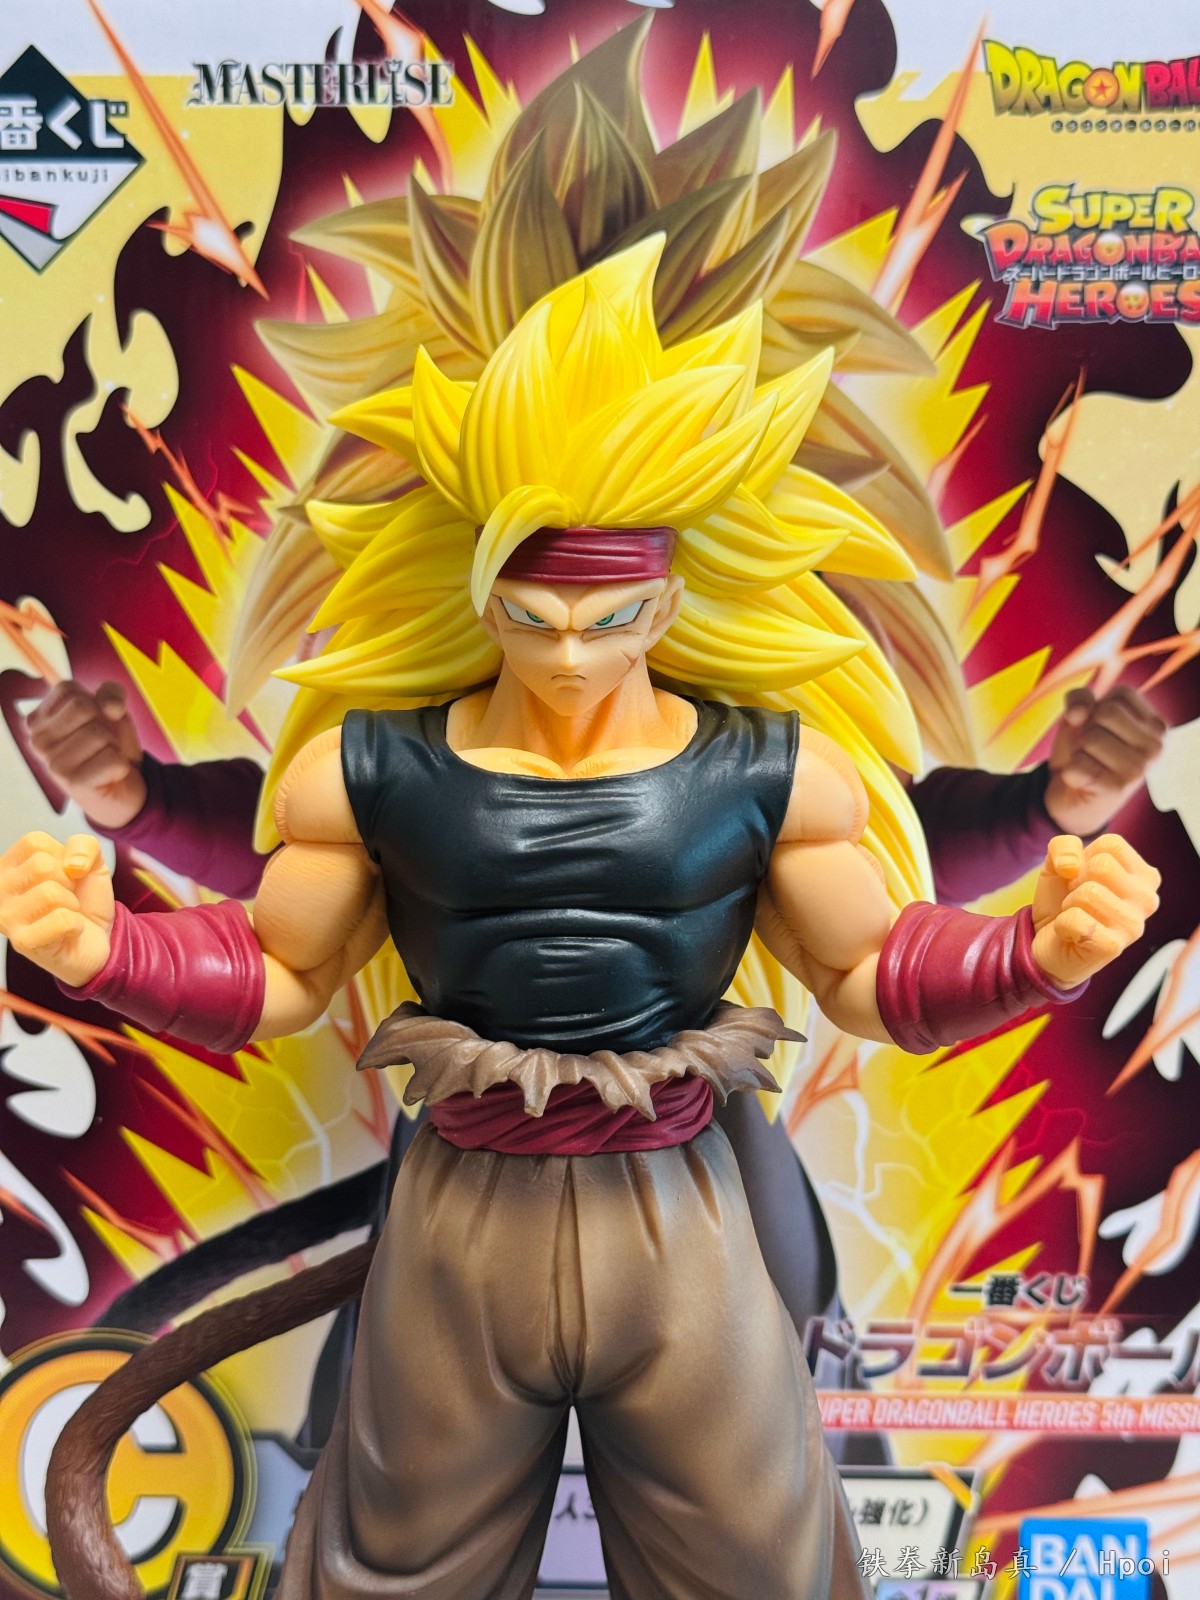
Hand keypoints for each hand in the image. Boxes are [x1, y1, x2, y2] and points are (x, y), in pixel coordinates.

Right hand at [0, 832, 113, 985]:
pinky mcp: (22, 942)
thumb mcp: (91, 863)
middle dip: (68, 881)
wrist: (96, 941)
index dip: (62, 856)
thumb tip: (73, 864)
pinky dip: (75, 924)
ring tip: (67, 913)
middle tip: (67, 897)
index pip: (34, 842)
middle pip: (41, 866)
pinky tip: (68, 931)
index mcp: (8, 867)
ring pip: (50, 893)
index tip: (65, 875)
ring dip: (71, 904)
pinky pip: (61, 920)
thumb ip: (85, 845)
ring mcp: (6, 918)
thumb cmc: (84, 900)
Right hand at [26, 680, 146, 829]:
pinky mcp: (73, 783)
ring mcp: (52, 764)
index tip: (93, 722)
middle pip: (83, 707)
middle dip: (104, 723)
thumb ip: (112, 693)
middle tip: (102, 744)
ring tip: (104, 760)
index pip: (68, 689)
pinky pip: (113, 758)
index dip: (94, 701)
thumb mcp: (112, 710)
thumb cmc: (109, 745)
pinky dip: (121, 765)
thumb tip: (111, 708)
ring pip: (100, 733)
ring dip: (113, 746)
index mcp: (37, 721)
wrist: (121, 789)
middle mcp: (37, 742)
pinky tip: (109, 776)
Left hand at [1031, 833, 1159, 988]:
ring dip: (1070, 904)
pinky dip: (1063, 924)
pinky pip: (1076, 920)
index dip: (1084, 859)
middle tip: (1078, 900)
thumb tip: (1072, 865)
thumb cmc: (1062, 900)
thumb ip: (1063, 847)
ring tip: (1076, 916)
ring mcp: (1134, 926)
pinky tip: (1072, 934)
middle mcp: (1147, 899)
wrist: (1048, 943)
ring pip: (1089, 893)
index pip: (1112, 845)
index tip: (1082, 879)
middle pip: (1103, 866)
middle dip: (1077, 882)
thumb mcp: (1058, 863)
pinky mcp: (1113, 947)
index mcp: (1144, 875)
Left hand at [1044, 685, 1165, 837]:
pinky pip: (1077, 764)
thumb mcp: (1080, 716)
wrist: (1072, 797)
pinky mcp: (1116, 789)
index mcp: (1156, 726)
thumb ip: (1079, 699)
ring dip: (1079, 751)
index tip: (1101, 729)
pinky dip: (1070, 771)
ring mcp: (1138, 770)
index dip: (1098, 708)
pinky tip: (1082, 781)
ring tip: (1088, 765)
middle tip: (1091, 750)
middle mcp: (1155, 747)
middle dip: (1088, 728)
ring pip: (1091, 738)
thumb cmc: (1084, 751)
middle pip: (1106, 712)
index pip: (1121, 695)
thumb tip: (1078, 714)